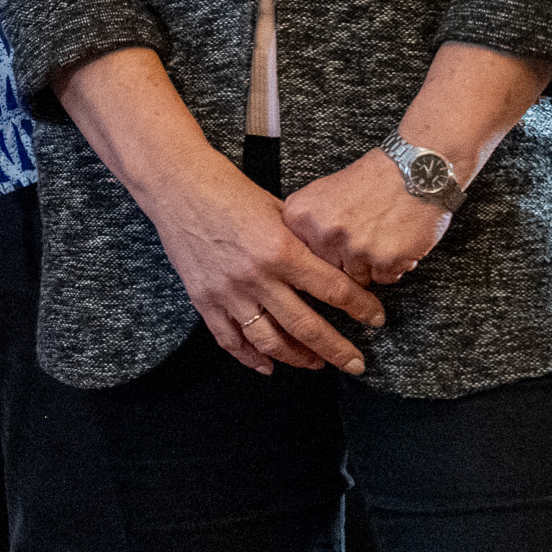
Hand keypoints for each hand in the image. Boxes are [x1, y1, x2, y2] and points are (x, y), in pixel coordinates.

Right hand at [139, 150, 383, 376]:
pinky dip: (250, 357)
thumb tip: (333, 265)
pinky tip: (268, 366)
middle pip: (306, 327)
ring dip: (298, 358)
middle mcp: (256, 276)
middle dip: (338, 350)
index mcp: (280, 249)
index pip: (334, 290)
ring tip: (316, 363)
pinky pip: (230, 339)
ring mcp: (228, 292)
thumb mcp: (278, 209)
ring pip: (270, 341)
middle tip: (356, 363)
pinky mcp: (204, 298)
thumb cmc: (227, 189)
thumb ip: (302, 241)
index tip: (375, 319)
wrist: (176, 185)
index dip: (361, 309)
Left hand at [282, 149, 450, 287]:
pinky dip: (394, 265)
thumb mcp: (323, 191)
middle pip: (330, 269)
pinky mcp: (384, 260)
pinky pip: (386, 278)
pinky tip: (397, 240)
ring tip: (382, 235)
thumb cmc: (375, 179)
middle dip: (347, 260)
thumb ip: (309, 222)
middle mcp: (323, 233)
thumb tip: (302, 251)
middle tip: (364, 237)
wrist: (415, 171)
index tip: (334, 244)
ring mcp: (353, 248)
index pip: (302, 255)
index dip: (322, 252)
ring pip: (359, 277)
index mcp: (300, 215)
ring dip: (372, 264)